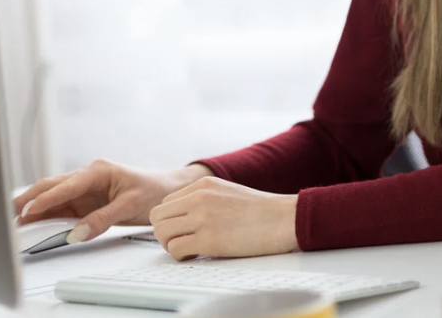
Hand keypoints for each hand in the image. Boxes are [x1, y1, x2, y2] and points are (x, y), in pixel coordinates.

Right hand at [14, 160, 211, 242]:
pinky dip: (45, 215)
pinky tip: (32, 223)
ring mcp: (84, 189)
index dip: (46, 198)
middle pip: (51, 186)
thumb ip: (103, 219)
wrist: (168, 189)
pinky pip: (60, 207)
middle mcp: (88, 177)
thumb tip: (77, 233)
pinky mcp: (84, 201)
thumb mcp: (130, 205)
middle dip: (29, 199)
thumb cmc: (153, 190)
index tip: (29, 210)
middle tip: (7, 214)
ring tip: (13, 222)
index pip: (66, 184)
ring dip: (34, 208)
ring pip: (52, 197)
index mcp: (99, 170)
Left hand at [150, 177, 298, 259]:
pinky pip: (175, 249)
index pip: (166, 202)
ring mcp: (203, 218)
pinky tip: (196, 254)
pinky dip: (180, 256)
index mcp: (204, 184)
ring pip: (161, 232)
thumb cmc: (262, 210)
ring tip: (189, 248)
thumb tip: (186, 215)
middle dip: (165, 232)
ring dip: (170, 245)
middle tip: (181, 240)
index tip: (183, 229)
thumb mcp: (228, 191)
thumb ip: (205, 198)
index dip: (171, 220)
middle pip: (158, 216)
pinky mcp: (208, 239)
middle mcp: (199, 198)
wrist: (284, 218)